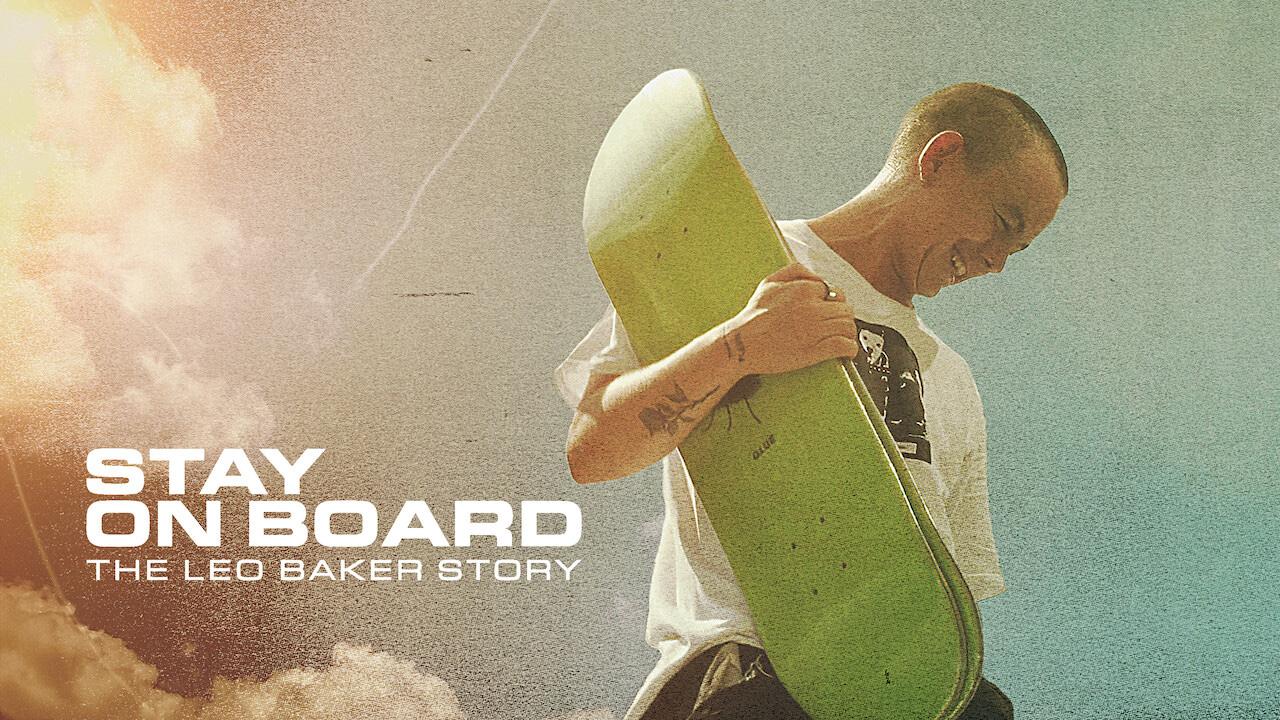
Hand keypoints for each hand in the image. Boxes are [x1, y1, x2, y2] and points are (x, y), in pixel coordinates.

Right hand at [721, 262, 859, 375]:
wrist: (742, 344)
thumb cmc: (753, 316)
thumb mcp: (769, 283)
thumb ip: (794, 271)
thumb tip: (816, 276)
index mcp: (804, 289)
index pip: (834, 292)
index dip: (832, 303)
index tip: (828, 312)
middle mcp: (813, 307)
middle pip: (846, 309)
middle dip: (843, 317)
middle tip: (837, 326)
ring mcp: (816, 329)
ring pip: (848, 326)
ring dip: (849, 333)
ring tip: (843, 338)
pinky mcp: (816, 350)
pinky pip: (845, 346)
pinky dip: (850, 349)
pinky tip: (846, 353)